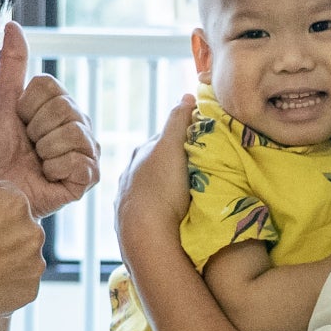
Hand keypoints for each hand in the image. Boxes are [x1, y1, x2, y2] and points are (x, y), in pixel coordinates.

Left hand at [0, 21, 99, 217]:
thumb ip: (11, 63)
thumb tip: (13, 24)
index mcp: (55, 107)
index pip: (52, 87)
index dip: (27, 104)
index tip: (17, 121)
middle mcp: (75, 127)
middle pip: (66, 107)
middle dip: (37, 128)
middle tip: (26, 146)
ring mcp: (83, 154)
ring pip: (77, 133)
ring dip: (46, 149)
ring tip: (36, 162)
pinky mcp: (85, 181)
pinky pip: (84, 163)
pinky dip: (59, 168)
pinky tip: (46, 176)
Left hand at [115, 94, 195, 243]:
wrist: (144, 235)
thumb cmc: (161, 188)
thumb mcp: (172, 147)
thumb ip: (178, 121)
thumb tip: (187, 96)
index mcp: (139, 155)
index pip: (163, 140)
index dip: (184, 140)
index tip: (202, 146)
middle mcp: (128, 175)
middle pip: (156, 164)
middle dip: (174, 166)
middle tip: (199, 173)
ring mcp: (127, 200)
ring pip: (151, 188)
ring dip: (166, 190)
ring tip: (187, 198)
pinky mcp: (129, 224)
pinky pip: (149, 209)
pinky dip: (160, 209)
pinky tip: (171, 216)